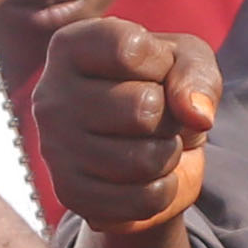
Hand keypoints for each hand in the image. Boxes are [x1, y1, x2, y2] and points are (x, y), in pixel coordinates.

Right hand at [32, 16, 220, 236]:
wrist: (149, 143)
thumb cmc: (163, 86)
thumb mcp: (187, 60)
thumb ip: (196, 75)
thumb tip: (197, 115)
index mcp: (70, 48)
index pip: (129, 51)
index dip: (162, 63)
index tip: (153, 69)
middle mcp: (51, 96)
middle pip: (143, 109)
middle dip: (169, 115)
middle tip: (156, 115)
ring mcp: (55, 148)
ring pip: (145, 159)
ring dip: (167, 153)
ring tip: (151, 142)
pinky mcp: (70, 194)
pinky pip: (144, 199)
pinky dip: (163, 188)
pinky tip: (146, 174)